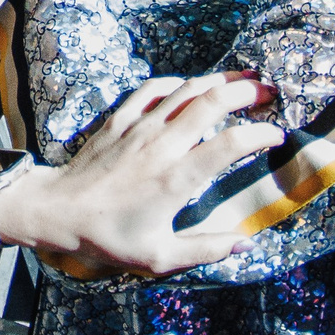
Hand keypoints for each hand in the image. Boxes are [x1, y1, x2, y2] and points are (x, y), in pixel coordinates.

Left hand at [0, 75, 284, 275]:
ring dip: (218, 80)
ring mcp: (139, 128)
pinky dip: (177, 82)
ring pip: (185, 90)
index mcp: (177, 179)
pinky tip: (191, 84)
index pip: (229, 144)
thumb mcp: (159, 256)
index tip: (277, 135)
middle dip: (246, 92)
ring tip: (244, 77)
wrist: (57, 211)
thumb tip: (245, 243)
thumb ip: (205, 250)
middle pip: (211, 103)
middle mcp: (162, 146)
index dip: (260, 134)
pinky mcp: (119, 120)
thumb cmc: (108, 238)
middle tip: (269, 92)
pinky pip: (152, 89)